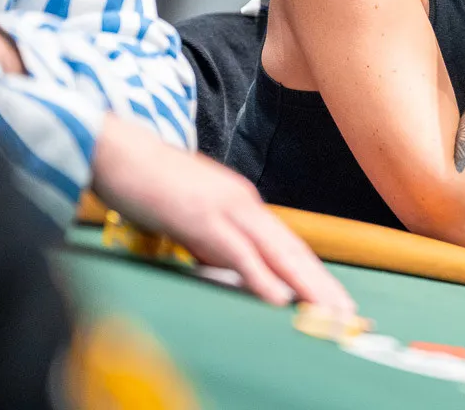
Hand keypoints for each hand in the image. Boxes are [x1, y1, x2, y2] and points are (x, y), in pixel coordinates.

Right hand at [90, 113, 354, 312]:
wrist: (117, 150)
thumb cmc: (148, 184)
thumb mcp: (191, 219)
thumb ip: (213, 243)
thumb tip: (230, 272)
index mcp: (244, 203)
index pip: (287, 244)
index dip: (313, 273)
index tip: (334, 299)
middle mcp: (245, 204)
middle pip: (293, 250)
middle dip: (322, 285)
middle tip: (348, 314)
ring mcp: (225, 209)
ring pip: (277, 252)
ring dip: (306, 286)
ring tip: (330, 312)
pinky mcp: (200, 218)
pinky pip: (238, 252)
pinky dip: (261, 277)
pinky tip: (279, 298)